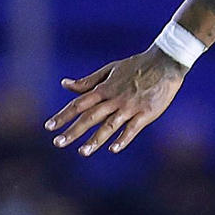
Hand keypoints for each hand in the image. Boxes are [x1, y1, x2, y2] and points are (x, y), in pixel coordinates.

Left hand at [45, 48, 188, 155]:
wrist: (165, 62)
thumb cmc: (137, 66)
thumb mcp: (110, 70)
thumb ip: (88, 81)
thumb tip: (65, 84)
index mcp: (104, 89)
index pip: (79, 104)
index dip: (63, 115)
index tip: (49, 127)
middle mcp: (114, 99)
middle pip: (90, 117)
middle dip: (73, 130)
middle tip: (57, 143)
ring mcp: (130, 107)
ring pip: (109, 125)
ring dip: (95, 139)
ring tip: (82, 152)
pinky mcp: (146, 113)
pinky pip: (132, 128)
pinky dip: (123, 139)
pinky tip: (113, 149)